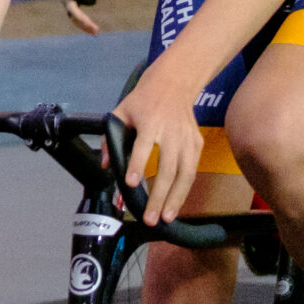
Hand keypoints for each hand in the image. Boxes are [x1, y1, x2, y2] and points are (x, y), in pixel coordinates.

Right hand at [64, 0, 109, 35]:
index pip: (72, 9)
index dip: (81, 17)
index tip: (91, 24)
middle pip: (72, 15)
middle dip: (83, 24)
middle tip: (97, 32)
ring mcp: (67, 1)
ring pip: (73, 17)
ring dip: (83, 25)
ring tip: (96, 33)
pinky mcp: (72, 2)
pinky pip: (76, 14)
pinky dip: (83, 21)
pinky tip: (92, 27)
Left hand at [113, 60, 204, 223]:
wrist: (174, 85)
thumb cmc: (143, 100)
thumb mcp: (121, 111)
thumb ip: (111, 137)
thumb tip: (106, 165)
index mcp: (149, 122)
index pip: (142, 147)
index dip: (137, 165)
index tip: (130, 183)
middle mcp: (171, 132)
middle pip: (168, 168)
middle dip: (159, 195)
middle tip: (150, 217)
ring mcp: (187, 139)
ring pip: (185, 174)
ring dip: (176, 198)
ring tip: (166, 217)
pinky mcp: (197, 144)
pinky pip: (192, 171)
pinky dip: (185, 189)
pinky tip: (176, 203)